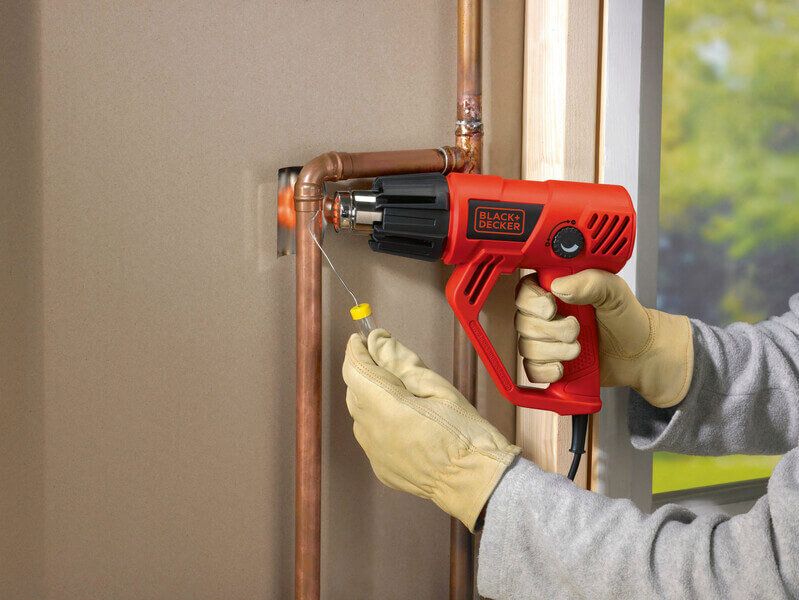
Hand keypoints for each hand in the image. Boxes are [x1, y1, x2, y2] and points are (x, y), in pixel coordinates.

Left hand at [342, 329, 520, 530]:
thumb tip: (377, 341)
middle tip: (390, 363)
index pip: (354, 370)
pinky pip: (372, 437)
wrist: (475, 482)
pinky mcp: (381, 468)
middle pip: (355, 391)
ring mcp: (373, 453)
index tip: (362, 338)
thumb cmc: (464, 432)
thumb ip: (402, 362)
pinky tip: (407, 424)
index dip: (355, 350)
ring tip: (403, 395)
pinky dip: (381, 423)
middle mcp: (371, 431)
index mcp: (385, 407)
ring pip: (361, 415)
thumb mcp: (438, 387)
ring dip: (372, 399)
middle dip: (366, 373)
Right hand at [515, 269, 693, 407]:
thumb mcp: (614, 291)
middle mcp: (546, 316)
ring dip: (555, 351)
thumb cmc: (627, 319)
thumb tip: (560, 286)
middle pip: (523, 322)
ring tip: (579, 349)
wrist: (640, 354)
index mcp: (556, 291)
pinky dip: (547, 370)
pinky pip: (532, 370)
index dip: (532, 300)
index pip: (525, 290)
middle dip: (551, 330)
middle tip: (576, 329)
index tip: (552, 307)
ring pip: (527, 347)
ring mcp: (547, 341)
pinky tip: (564, 367)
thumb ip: (591, 281)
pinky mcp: (549, 365)